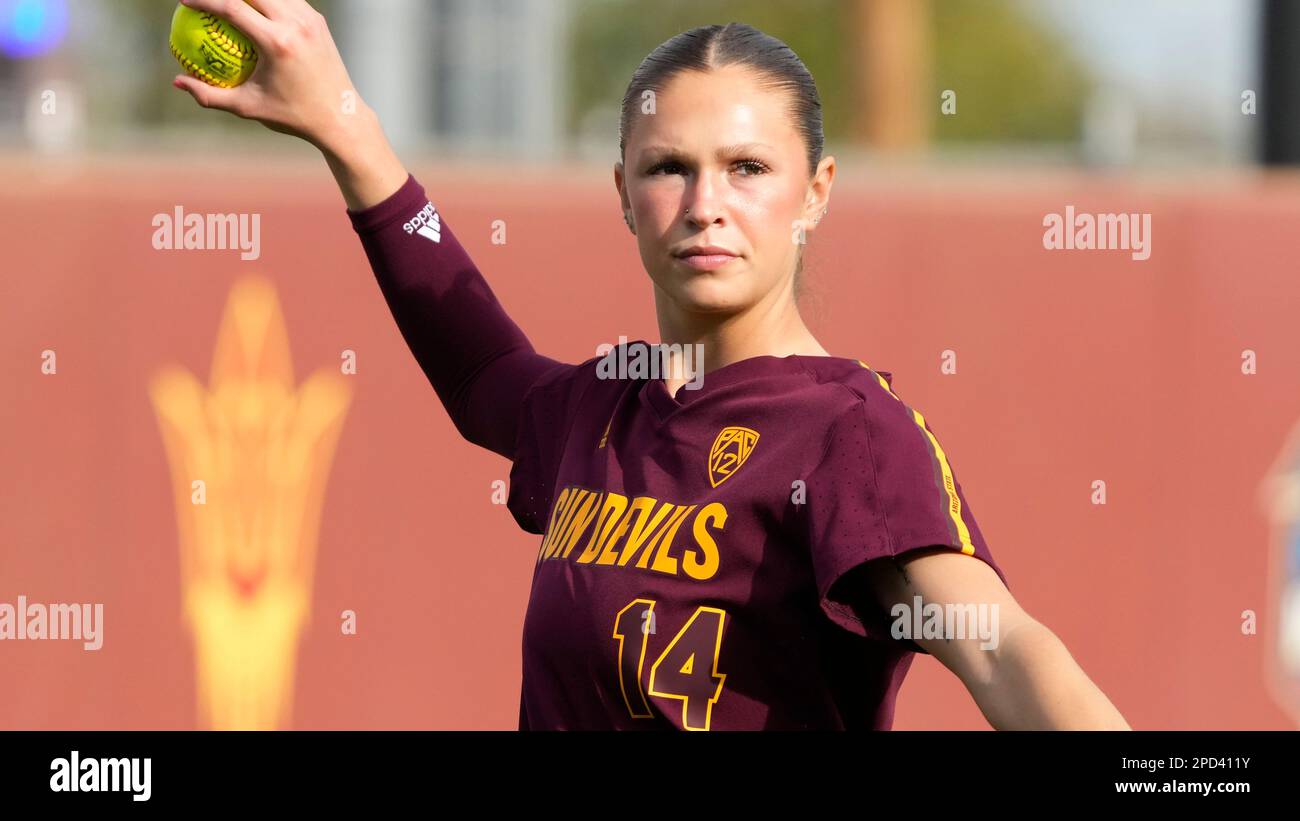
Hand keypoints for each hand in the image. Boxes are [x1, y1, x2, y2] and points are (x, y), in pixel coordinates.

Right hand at [171, 0, 361, 151]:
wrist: (340, 117)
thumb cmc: (291, 115)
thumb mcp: (249, 108)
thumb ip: (210, 95)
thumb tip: (178, 81)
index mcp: (277, 43)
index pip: (232, 7)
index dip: (204, 0)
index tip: (184, 1)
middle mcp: (296, 24)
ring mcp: (310, 19)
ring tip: (227, 2)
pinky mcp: (318, 20)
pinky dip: (267, 0)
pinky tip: (251, 6)